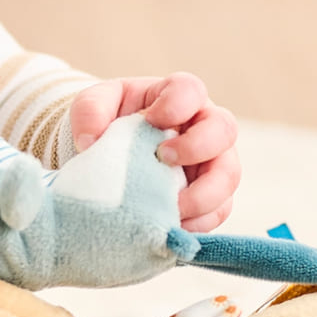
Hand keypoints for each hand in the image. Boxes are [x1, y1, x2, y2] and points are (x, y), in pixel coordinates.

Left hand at [68, 73, 240, 232]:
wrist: (108, 157)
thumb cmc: (106, 123)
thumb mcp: (92, 106)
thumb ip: (89, 112)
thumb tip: (89, 142)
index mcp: (177, 97)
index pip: (191, 90)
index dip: (177, 105)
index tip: (150, 120)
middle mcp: (203, 128)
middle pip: (224, 130)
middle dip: (197, 147)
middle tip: (163, 159)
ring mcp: (212, 164)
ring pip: (228, 177)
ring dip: (201, 195)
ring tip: (169, 206)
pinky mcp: (210, 199)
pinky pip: (218, 212)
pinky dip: (197, 223)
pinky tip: (169, 226)